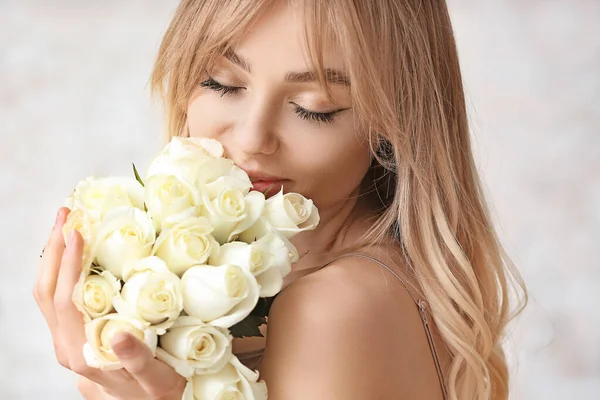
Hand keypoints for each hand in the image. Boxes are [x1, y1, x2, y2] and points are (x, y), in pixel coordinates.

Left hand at [33, 208, 186, 398]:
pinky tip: (78, 252)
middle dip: (53, 250)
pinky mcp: (76, 334)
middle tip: (67, 215)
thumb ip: (136, 359)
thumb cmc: (156, 394)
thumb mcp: (154, 379)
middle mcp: (68, 345)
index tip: (78, 233)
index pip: (65, 301)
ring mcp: (68, 339)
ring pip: (48, 293)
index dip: (69, 264)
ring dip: (54, 256)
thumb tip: (119, 330)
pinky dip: (64, 269)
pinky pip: (59, 297)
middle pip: (46, 291)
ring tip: (67, 225)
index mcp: (82, 353)